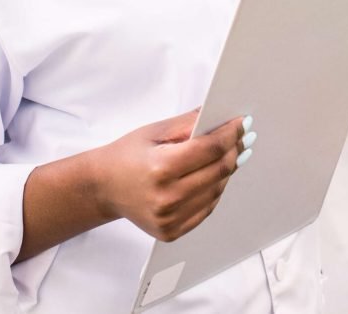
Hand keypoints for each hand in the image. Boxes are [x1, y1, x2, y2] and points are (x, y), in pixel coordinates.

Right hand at [93, 109, 248, 241]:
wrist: (103, 187)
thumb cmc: (127, 155)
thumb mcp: (155, 131)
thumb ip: (190, 123)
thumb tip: (220, 115)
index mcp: (161, 168)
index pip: (211, 149)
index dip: (231, 134)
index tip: (242, 123)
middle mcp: (166, 198)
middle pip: (218, 170)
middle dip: (235, 149)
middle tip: (244, 136)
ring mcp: (170, 219)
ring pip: (217, 190)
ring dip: (228, 170)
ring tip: (233, 153)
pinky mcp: (172, 231)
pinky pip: (207, 208)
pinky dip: (216, 189)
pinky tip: (217, 175)